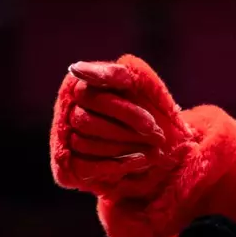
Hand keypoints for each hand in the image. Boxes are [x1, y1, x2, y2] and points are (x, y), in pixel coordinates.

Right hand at [50, 55, 193, 199]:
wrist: (168, 145)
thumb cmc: (151, 109)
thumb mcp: (141, 85)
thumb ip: (115, 74)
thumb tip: (77, 70)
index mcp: (81, 86)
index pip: (90, 95)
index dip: (121, 109)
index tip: (148, 119)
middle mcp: (68, 111)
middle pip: (87, 122)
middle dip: (127, 131)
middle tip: (158, 136)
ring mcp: (67, 139)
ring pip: (86, 144)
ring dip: (125, 148)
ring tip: (156, 150)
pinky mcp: (72, 165)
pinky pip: (86, 167)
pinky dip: (117, 165)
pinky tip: (143, 161)